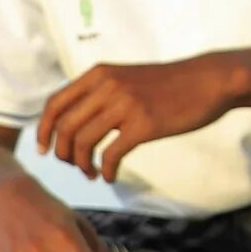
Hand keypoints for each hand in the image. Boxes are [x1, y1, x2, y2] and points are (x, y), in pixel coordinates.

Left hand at [34, 58, 238, 180]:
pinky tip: (111, 177)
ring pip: (84, 143)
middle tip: (75, 167)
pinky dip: (106, 171)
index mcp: (98, 74)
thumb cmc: (168, 84)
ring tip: (92, 174)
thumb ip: (100, 92)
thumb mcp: (126, 77)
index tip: (44, 150)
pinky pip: (111, 155)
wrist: (207, 81)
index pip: (55, 104)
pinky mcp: (143, 124)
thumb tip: (74, 119)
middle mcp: (106, 86)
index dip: (43, 130)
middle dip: (63, 154)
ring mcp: (125, 104)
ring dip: (83, 166)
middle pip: (65, 128)